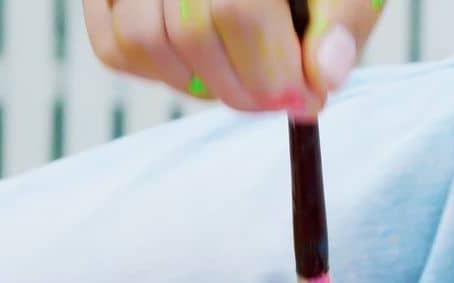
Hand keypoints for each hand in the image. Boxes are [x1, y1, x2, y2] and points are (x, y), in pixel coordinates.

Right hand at [82, 0, 386, 113]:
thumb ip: (340, 23)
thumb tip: (326, 76)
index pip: (238, 10)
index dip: (273, 70)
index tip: (306, 101)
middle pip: (190, 31)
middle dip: (245, 87)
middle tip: (281, 100)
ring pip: (140, 41)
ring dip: (200, 85)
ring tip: (246, 83)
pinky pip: (113, 47)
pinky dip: (158, 75)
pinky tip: (205, 71)